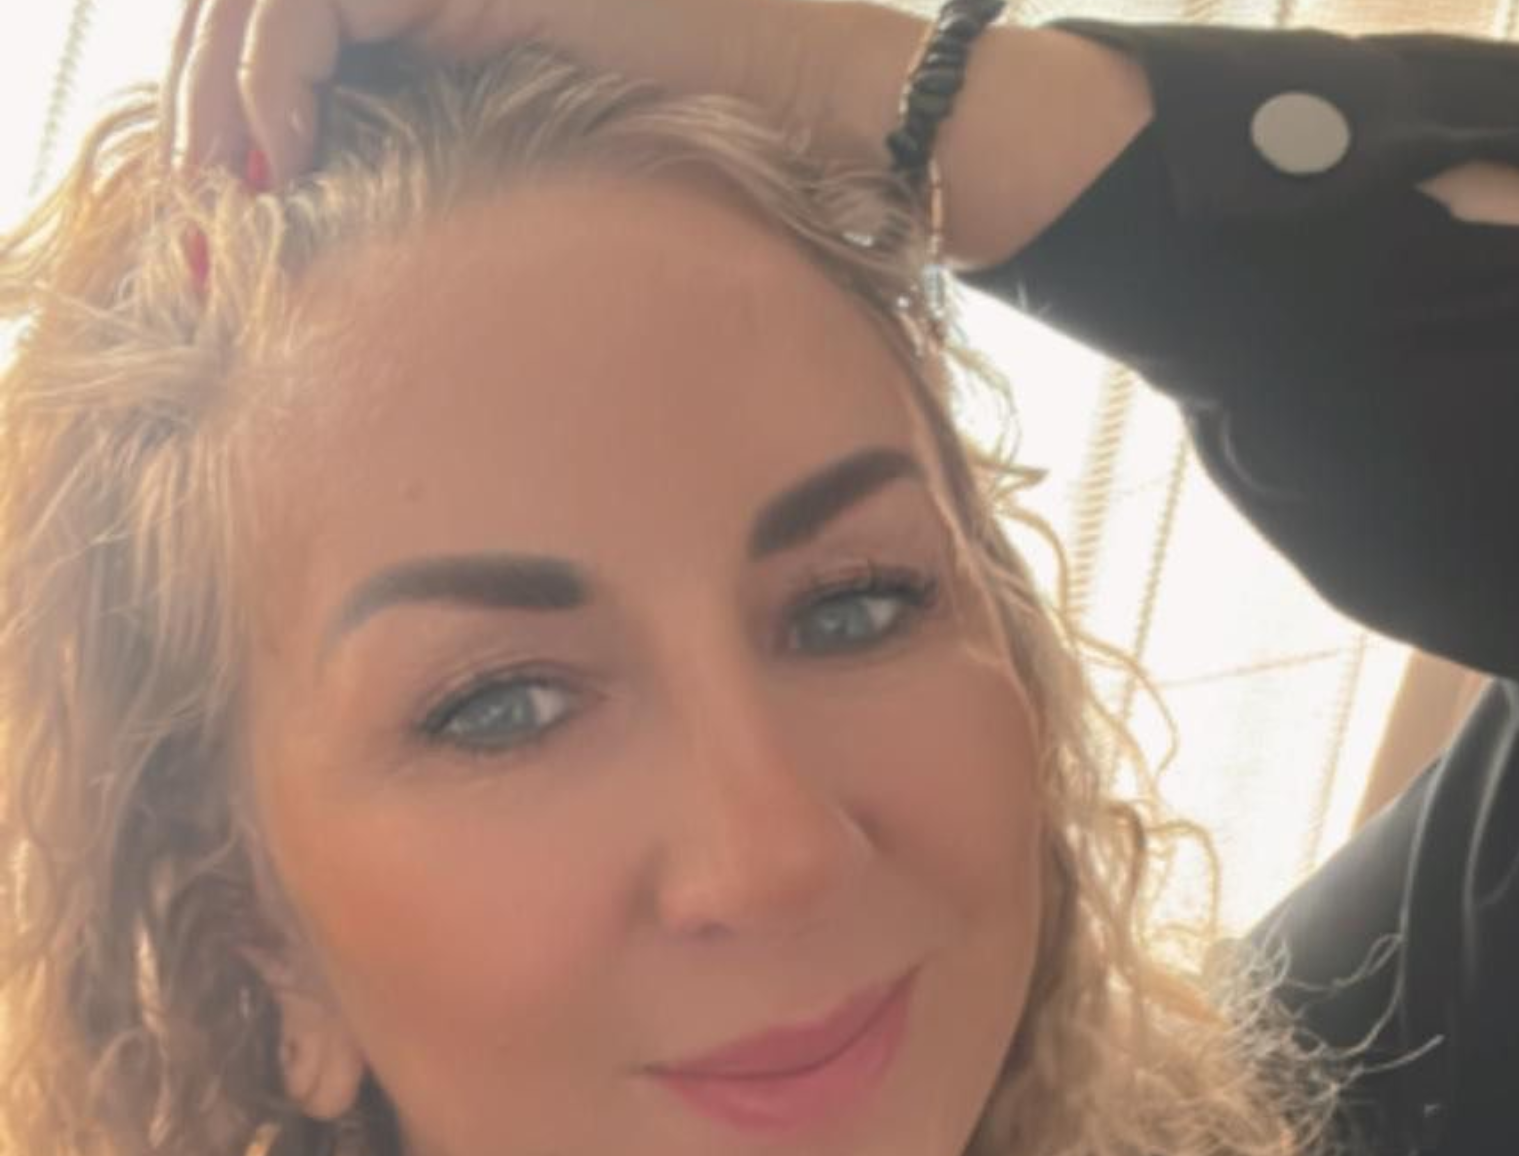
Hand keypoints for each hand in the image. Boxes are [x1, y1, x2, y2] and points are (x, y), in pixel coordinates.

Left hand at [162, 0, 786, 185]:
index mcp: (428, 9)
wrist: (781, 96)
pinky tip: (279, 162)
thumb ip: (433, 159)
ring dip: (219, 91)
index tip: (215, 210)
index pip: (286, 33)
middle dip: (203, 101)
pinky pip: (312, 2)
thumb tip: (342, 227)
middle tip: (194, 208)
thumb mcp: (523, 163)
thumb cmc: (680, 150)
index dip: (227, 104)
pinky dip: (274, 75)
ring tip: (224, 190)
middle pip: (249, 4)